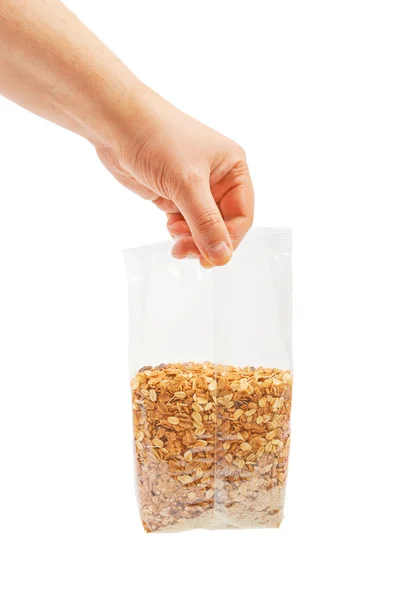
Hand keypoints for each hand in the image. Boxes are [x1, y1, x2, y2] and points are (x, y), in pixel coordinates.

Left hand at [96, 88, 253, 266]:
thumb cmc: (157, 138)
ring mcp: (194, 188)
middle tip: (187, 253)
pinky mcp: (173, 194)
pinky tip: (170, 229)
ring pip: (202, 227)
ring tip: (176, 242)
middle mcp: (217, 179)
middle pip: (223, 225)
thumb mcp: (187, 183)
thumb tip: (222, 256)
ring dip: (192, 240)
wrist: (116, 122)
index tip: (211, 258)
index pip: (242, 215)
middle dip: (207, 241)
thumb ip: (205, 223)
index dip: (229, 239)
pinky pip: (185, 223)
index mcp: (233, 168)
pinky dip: (179, 232)